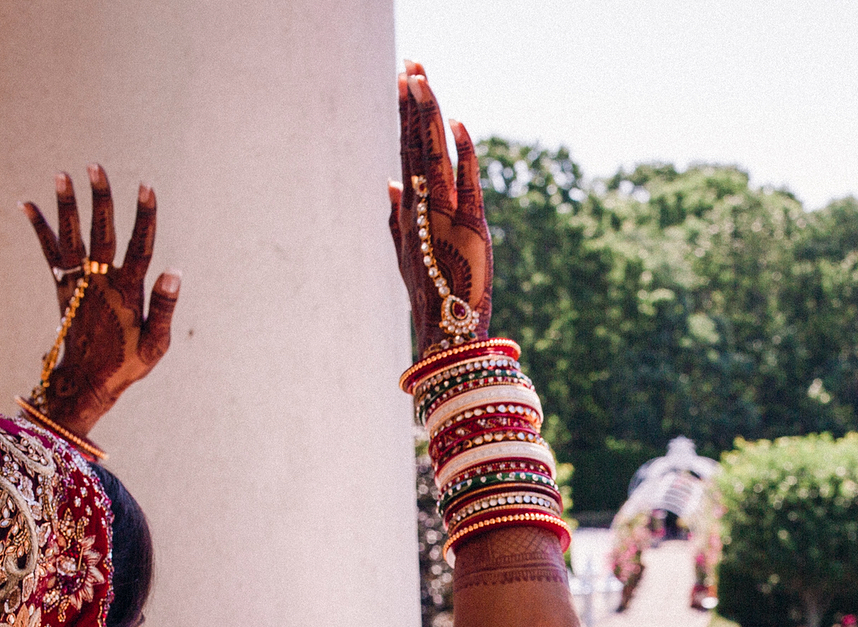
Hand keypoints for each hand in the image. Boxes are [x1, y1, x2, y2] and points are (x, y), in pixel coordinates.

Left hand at [21, 166, 180, 436]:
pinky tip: (27, 203)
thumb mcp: (156, 344)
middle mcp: (100, 282)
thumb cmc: (126, 365)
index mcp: (127, 293)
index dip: (144, 216)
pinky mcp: (61, 286)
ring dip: (66, 205)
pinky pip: (49, 252)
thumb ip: (164, 307)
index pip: (139, 247)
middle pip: (101, 233)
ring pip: (71, 237)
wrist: (84, 383)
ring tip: (61, 173)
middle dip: (99, 199)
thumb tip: (175, 271)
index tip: (146, 186)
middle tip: (95, 166)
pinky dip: (38, 228)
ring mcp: (78, 283)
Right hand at [388, 61, 491, 359]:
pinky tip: (457, 123)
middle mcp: (425, 206)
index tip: (404, 77)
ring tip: (420, 76)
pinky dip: (462, 154)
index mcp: (413, 208)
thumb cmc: (431, 295)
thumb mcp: (407, 253)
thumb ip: (396, 218)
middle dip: (413, 102)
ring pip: (433, 155)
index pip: (407, 151)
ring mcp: (445, 216)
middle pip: (416, 144)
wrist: (447, 333)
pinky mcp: (471, 228)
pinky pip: (466, 184)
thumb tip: (387, 183)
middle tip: (411, 62)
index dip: (405, 114)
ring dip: (427, 115)